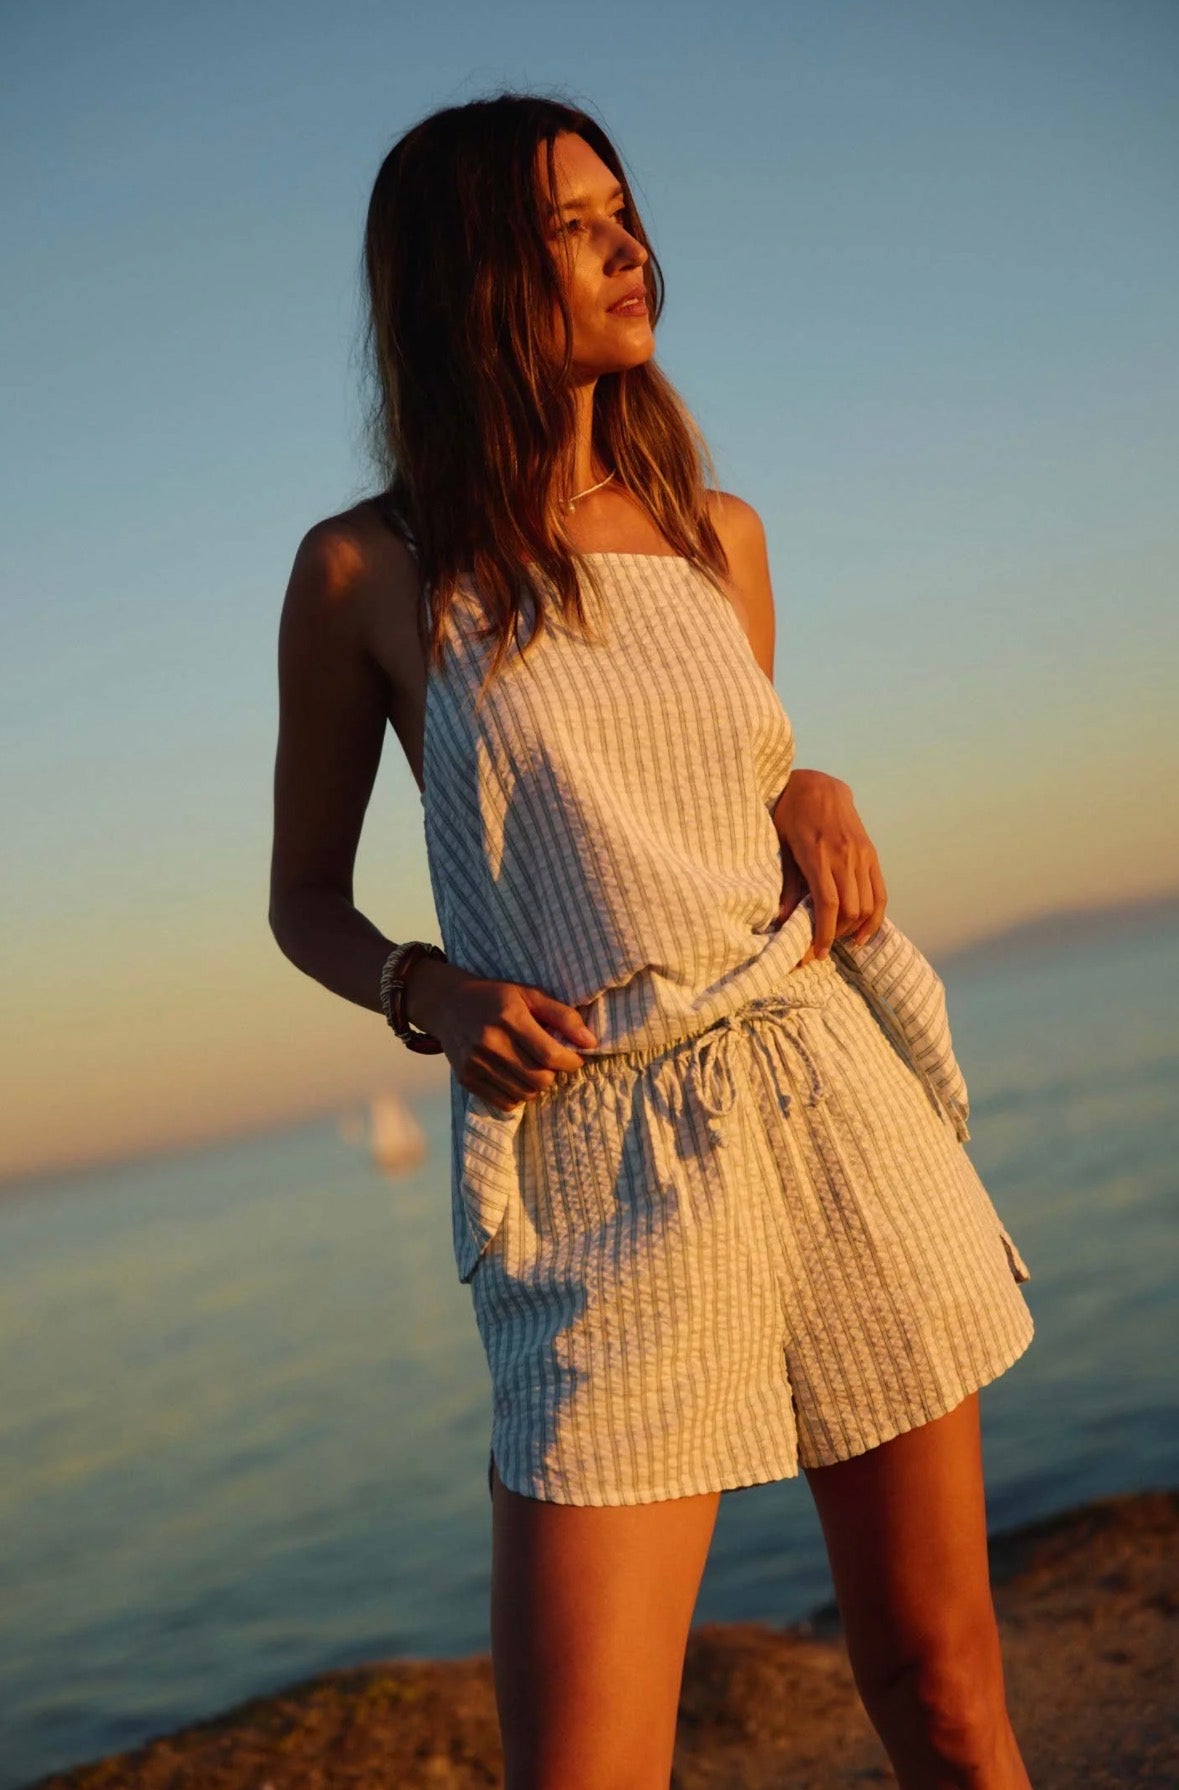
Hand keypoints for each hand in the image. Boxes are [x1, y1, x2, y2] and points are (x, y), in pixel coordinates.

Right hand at [410, 959, 598, 1111]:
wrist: (448, 1004)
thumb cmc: (495, 997)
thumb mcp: (530, 995)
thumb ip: (563, 1016)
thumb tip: (591, 1042)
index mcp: (509, 1018)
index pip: (550, 1054)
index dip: (571, 1061)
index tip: (575, 1057)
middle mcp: (490, 1043)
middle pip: (539, 1079)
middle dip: (553, 1074)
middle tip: (551, 1061)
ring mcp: (476, 1063)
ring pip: (524, 1094)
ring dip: (536, 1085)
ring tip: (532, 1067)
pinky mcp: (466, 1079)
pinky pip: (505, 1102)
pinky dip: (517, 1094)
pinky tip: (515, 1076)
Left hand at [772, 771, 887, 960]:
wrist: (818, 784)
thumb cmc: (791, 812)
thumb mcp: (780, 843)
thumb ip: (787, 881)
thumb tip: (783, 919)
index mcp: (818, 854)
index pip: (828, 904)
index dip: (822, 934)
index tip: (813, 954)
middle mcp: (845, 856)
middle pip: (850, 910)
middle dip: (834, 936)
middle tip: (816, 949)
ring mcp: (862, 855)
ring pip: (867, 905)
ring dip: (852, 929)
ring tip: (835, 939)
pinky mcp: (871, 854)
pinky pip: (880, 892)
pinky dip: (875, 917)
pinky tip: (863, 933)